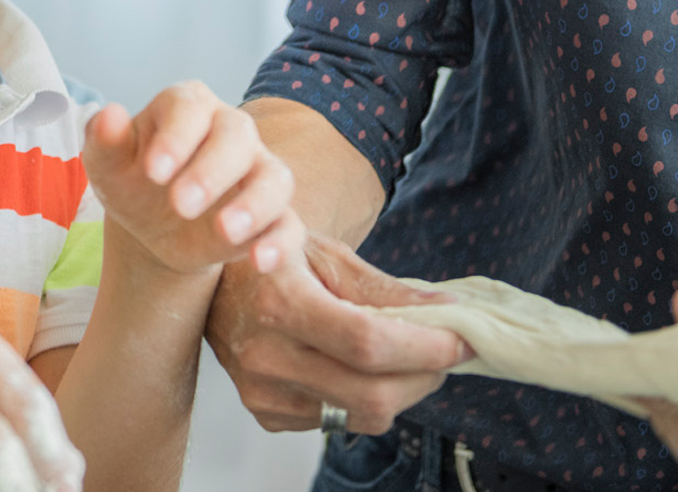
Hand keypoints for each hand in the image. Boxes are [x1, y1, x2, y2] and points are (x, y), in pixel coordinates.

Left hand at [84, 82, 303, 274]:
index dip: (175, 136)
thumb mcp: (107, 166)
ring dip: (255, 204)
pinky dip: (280, 243)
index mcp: (188, 106)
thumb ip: (104, 140)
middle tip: (180, 205)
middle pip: (237, 137)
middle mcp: (231, 130)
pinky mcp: (273, 215)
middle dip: (211, 171)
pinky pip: (290, 225)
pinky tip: (261, 262)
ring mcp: (258, 171)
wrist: (153, 228)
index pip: (190, 107)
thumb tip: (109, 114)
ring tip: (226, 231)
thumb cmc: (132, 182)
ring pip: (274, 178)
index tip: (153, 172)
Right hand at [205, 230, 471, 433]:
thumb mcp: (330, 255)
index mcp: (279, 302)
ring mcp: (261, 392)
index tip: (460, 340)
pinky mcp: (266, 413)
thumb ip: (388, 291)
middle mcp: (264, 355)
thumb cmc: (276, 257)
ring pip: (361, 416)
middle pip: (371, 393)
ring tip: (408, 358)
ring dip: (401, 392)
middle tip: (444, 351)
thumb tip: (446, 314)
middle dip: (425, 376)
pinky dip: (364, 400)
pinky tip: (360, 369)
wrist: (217, 280)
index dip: (425, 348)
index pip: (368, 344)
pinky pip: (337, 422)